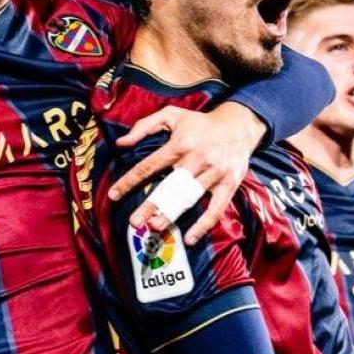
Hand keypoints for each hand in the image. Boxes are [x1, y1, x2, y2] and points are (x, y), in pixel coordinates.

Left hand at [110, 102, 263, 244]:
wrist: (240, 125)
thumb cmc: (200, 123)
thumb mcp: (171, 115)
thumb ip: (144, 126)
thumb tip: (121, 143)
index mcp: (180, 144)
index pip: (149, 165)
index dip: (130, 181)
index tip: (114, 195)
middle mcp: (197, 159)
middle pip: (170, 186)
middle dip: (151, 204)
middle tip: (135, 222)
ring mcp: (214, 173)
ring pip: (190, 198)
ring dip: (173, 214)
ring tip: (156, 227)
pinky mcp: (228, 184)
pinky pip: (216, 209)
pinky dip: (203, 225)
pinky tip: (190, 238)